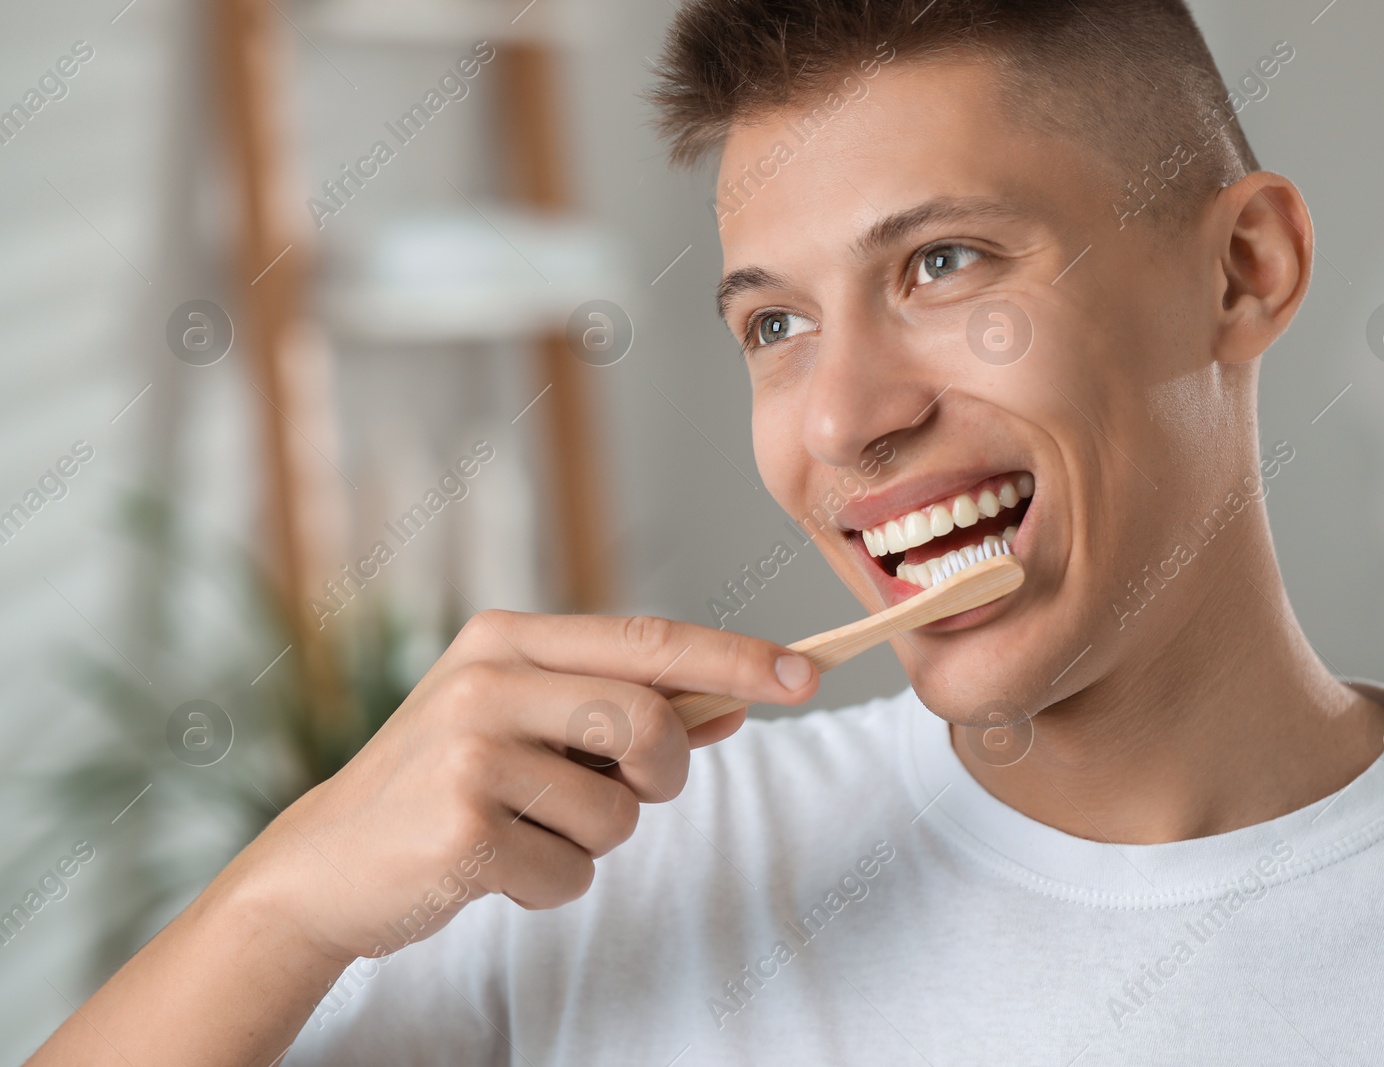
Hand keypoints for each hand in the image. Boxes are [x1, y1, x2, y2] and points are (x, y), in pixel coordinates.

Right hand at [233, 611, 818, 964]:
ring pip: (617, 811)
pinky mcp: (460, 830)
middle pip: (647, 724)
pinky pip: (573, 873)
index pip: (650, 639)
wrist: (328, 863)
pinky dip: (552, 885)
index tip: (807, 675)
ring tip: (528, 830)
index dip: (736, 659)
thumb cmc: (450, 783)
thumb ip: (627, 708)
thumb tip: (735, 706)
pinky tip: (496, 868)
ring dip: (594, 840)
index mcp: (508, 638)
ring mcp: (469, 753)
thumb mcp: (532, 725)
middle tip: (631, 793)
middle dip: (662, 776)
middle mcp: (488, 681)